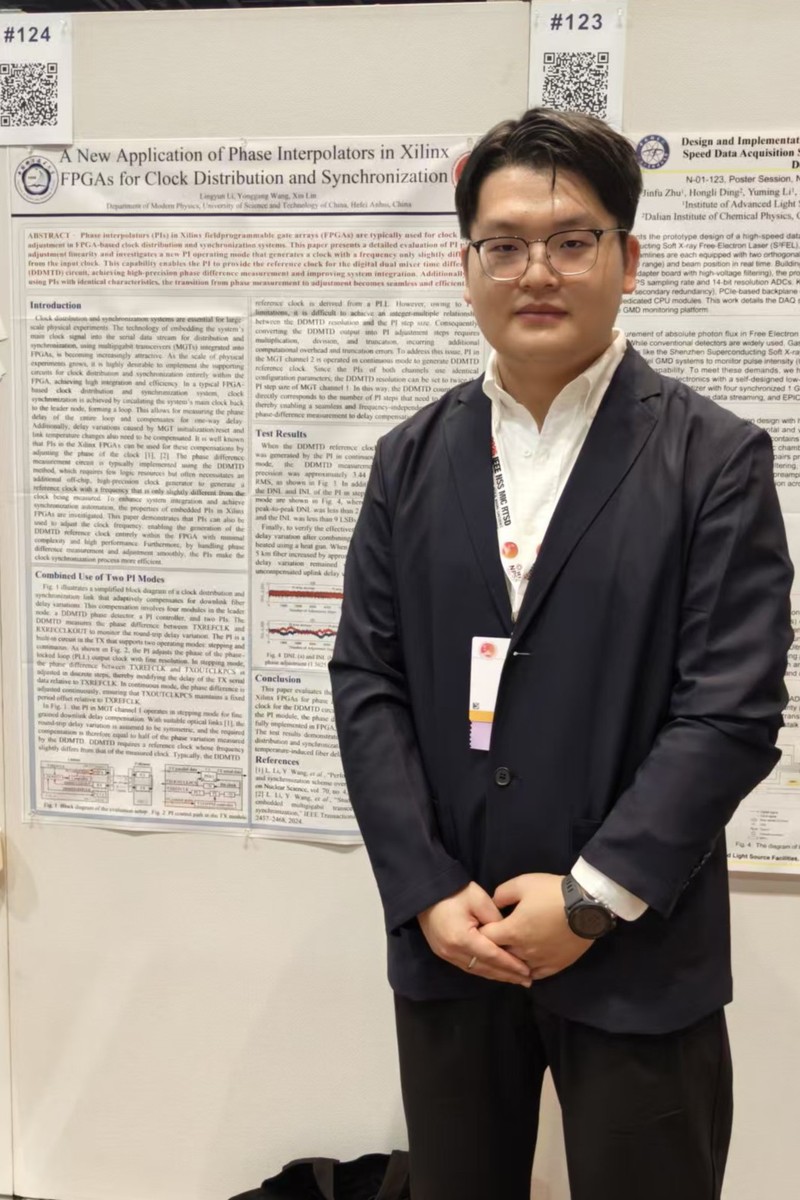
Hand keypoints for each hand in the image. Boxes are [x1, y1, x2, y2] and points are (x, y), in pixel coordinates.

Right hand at [418, 882, 531, 985]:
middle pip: (485, 968)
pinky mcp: (444, 954)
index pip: (491, 955)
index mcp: (462, 938)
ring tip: (516, 979)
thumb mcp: (479, 898)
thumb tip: (508, 935)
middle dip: (507, 975)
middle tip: (527, 980)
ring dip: (496, 975)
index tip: (527, 970)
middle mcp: (453, 951)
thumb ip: (495, 919)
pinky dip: (484, 970)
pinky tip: (496, 972)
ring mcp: (446, 955)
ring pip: (476, 970)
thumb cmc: (454, 892)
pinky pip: (468, 966)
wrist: (427, 893)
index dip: (510, 964)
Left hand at [480, 874, 594, 980]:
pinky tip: (524, 968)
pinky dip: (526, 972)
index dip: (480, 931)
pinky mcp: (555, 966)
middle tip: (490, 942)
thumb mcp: (522, 884)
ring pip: (516, 968)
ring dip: (509, 962)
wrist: (587, 905)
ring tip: (506, 955)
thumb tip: (492, 905)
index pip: (485, 938)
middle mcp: (523, 951)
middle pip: (499, 955)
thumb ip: (501, 894)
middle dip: (492, 948)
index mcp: (512, 931)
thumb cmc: (552, 892)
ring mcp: (540, 961)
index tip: (479, 927)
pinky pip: (535, 975)